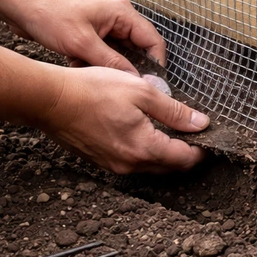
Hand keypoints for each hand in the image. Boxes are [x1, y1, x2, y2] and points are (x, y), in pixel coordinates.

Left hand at [9, 0, 166, 74]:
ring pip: (119, 53)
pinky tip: (77, 64)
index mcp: (122, 12)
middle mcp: (118, 16)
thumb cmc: (49, 14)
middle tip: (118, 83)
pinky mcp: (93, 31)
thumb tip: (135, 79)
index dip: (155, 64)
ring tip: (89, 68)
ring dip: (106, 65)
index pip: (152, 41)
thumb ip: (112, 62)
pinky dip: (94, 61)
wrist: (20, 5)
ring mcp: (105, 24)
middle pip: (137, 48)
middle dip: (126, 67)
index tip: (150, 84)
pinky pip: (104, 51)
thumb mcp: (83, 44)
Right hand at [38, 65, 209, 173]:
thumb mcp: (142, 92)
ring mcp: (112, 165)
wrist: (48, 99)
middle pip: (169, 166)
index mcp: (144, 149)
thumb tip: (200, 123)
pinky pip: (131, 161)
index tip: (208, 134)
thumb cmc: (92, 90)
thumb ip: (174, 111)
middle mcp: (129, 164)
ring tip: (169, 128)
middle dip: (185, 152)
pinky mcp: (100, 160)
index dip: (201, 148)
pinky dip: (143, 150)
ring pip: (150, 164)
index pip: (185, 159)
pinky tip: (142, 130)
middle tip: (192, 130)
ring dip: (164, 151)